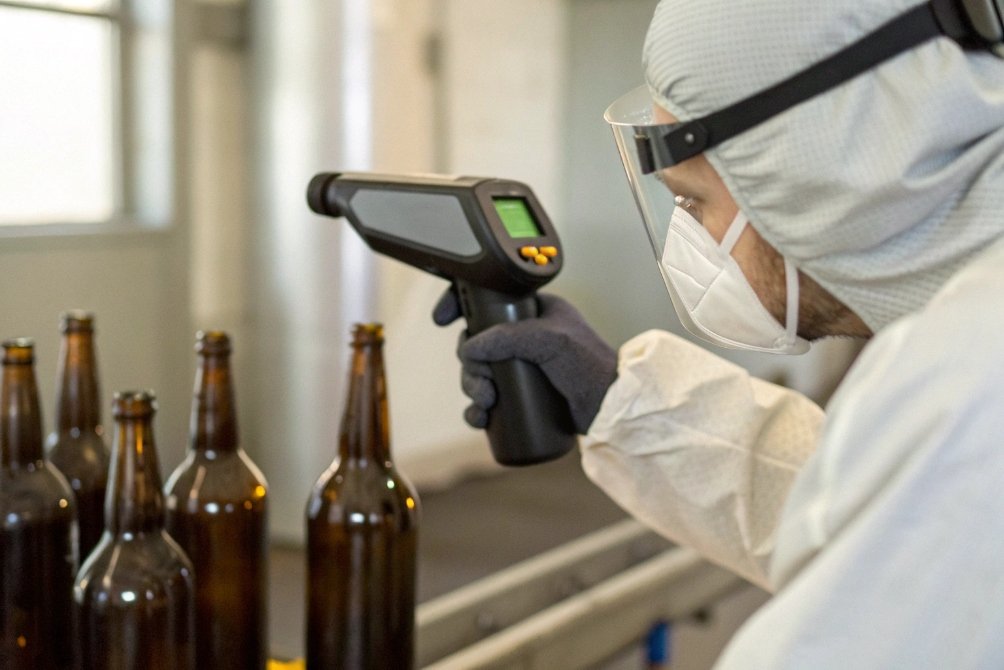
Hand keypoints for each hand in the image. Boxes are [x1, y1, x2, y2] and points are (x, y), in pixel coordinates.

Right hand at [432, 289, 616, 433]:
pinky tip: (479, 419)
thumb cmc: (592, 366)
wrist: (613, 409)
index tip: (442, 319)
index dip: (460, 304)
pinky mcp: (522, 395)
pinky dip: (477, 410)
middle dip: (470, 365)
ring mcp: (523, 366)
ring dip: (472, 388)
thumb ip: (509, 337)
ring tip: (485, 404)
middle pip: (477, 342)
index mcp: (534, 311)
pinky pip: (488, 400)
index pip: (488, 298)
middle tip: (483, 384)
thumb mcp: (551, 341)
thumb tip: (470, 347)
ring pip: (479, 372)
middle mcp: (525, 336)